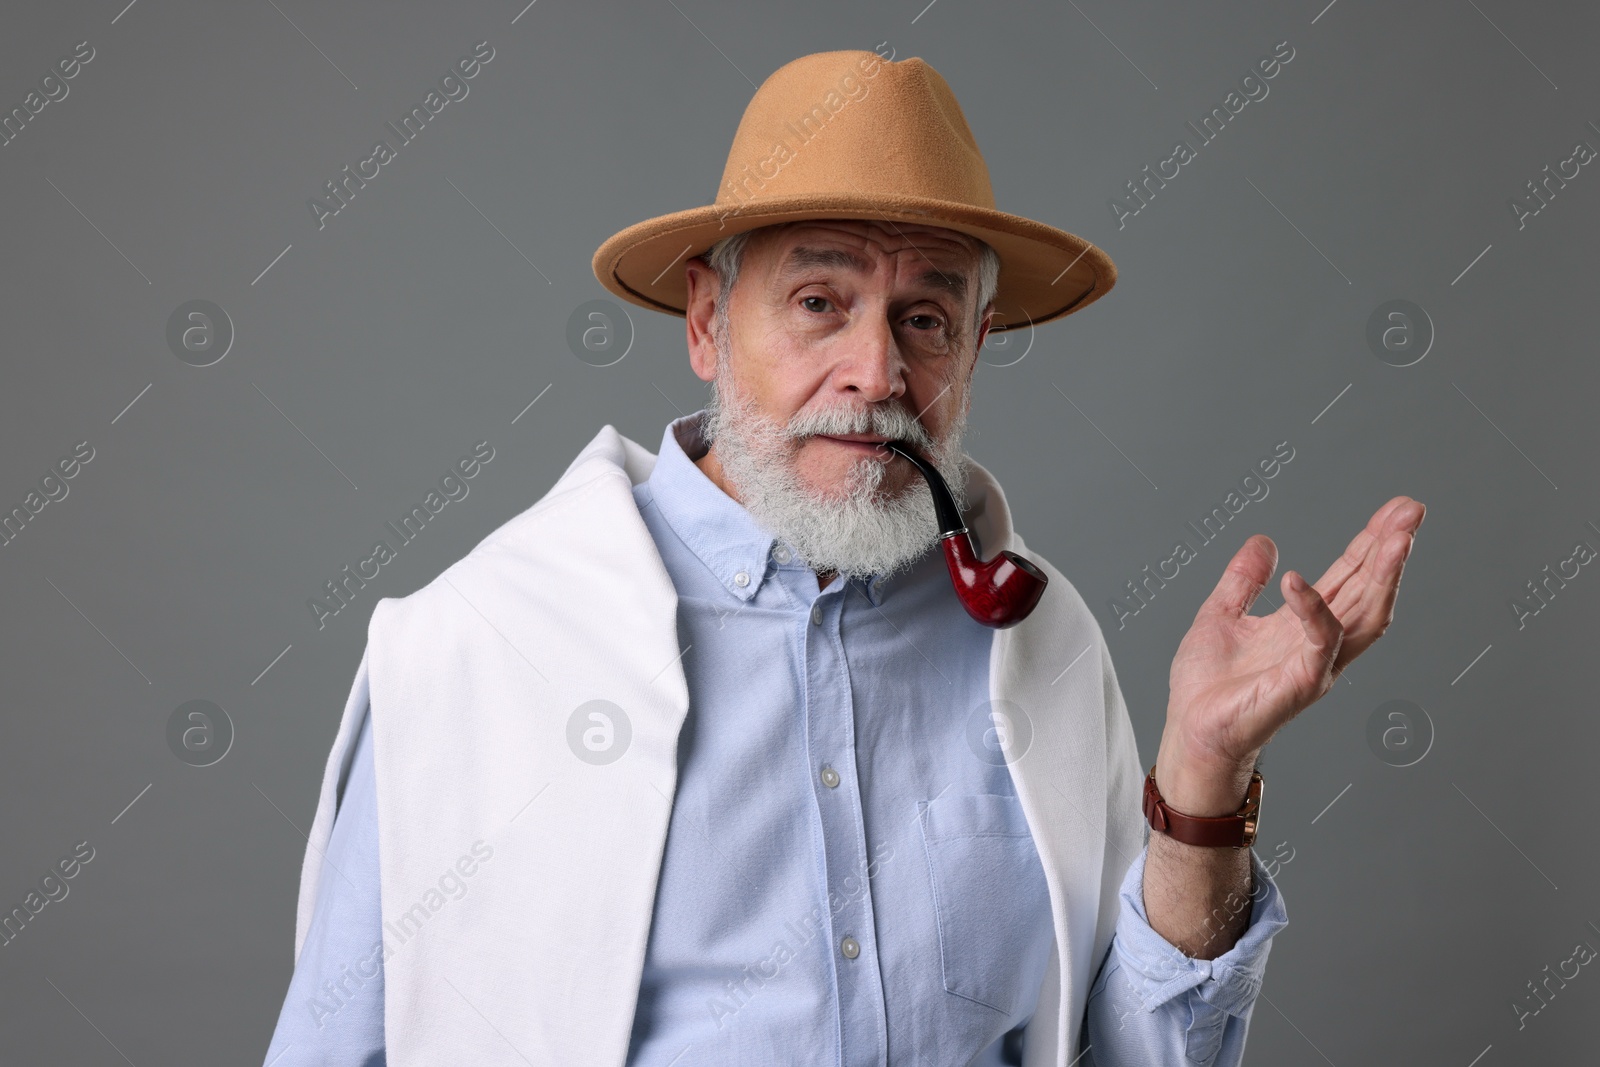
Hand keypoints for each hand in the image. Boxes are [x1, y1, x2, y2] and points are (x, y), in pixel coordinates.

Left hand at [1154, 495, 1426, 812]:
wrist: (1191, 731)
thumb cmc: (1208, 686)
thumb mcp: (1221, 614)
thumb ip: (1244, 580)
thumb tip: (1264, 541)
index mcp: (1303, 624)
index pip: (1348, 576)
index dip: (1371, 543)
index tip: (1397, 509)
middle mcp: (1320, 643)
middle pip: (1367, 590)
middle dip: (1390, 549)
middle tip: (1411, 511)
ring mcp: (1315, 665)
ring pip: (1362, 615)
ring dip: (1381, 575)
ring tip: (1395, 537)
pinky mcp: (1299, 685)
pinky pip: (1317, 643)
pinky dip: (1313, 610)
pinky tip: (1300, 580)